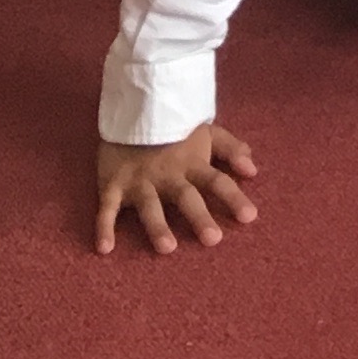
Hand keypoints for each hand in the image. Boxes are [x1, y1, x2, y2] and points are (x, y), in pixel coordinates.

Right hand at [91, 124, 258, 253]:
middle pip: (187, 197)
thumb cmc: (175, 129)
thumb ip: (231, 149)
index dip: (234, 198)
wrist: (133, 109)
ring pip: (150, 206)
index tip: (249, 217)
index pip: (218, 181)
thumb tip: (253, 171)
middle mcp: (168, 176)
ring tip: (167, 248)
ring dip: (157, 226)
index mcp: (192, 164)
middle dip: (199, 217)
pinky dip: (104, 228)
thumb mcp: (208, 132)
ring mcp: (139, 181)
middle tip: (213, 239)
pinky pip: (107, 209)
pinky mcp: (113, 185)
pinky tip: (105, 248)